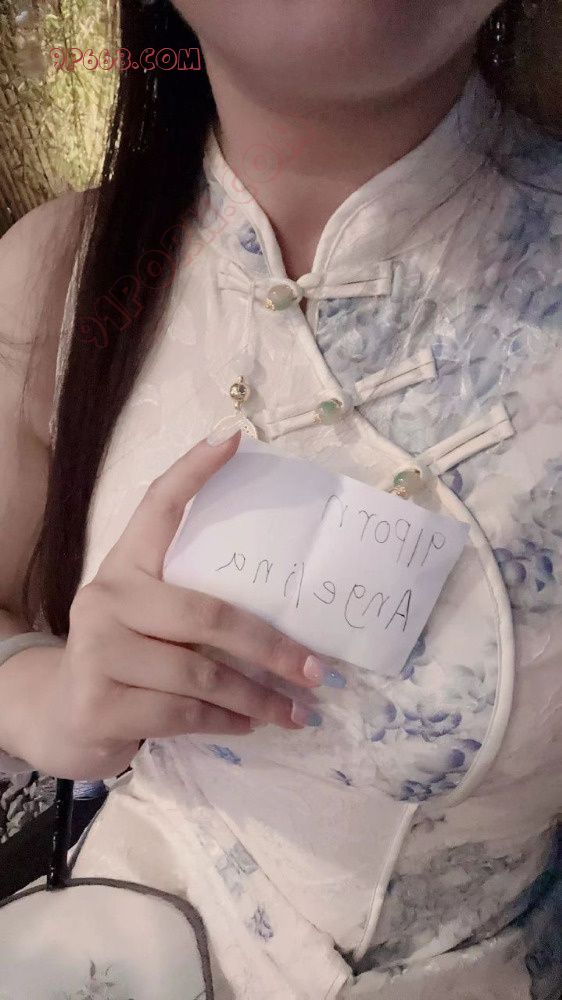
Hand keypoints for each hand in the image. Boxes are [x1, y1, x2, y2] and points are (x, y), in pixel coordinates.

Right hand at [40, 432, 330, 778]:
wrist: (63, 716)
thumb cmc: (126, 660)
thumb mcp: (151, 620)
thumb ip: (193, 605)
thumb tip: (287, 611)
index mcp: (125, 566)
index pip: (157, 507)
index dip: (192, 471)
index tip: (233, 438)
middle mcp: (106, 599)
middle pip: (205, 613)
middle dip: (272, 648)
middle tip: (317, 671)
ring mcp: (97, 651)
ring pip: (199, 673)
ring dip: (258, 697)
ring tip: (298, 711)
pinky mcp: (99, 704)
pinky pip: (181, 712)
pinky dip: (225, 722)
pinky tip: (251, 725)